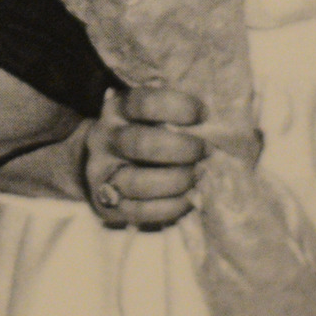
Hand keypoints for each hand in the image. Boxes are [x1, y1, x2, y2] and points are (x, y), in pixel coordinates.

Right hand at [80, 87, 205, 230]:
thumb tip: (216, 120)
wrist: (98, 166)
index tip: (203, 114)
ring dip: (178, 180)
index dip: (179, 107)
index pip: (144, 103)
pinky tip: (189, 197)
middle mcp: (106, 139)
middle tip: (206, 150)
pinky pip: (141, 211)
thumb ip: (174, 112)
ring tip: (199, 174)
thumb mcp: (147, 113)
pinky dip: (172, 206)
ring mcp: (103, 174)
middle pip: (140, 144)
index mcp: (119, 109)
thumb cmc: (141, 133)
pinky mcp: (108, 205)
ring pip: (138, 182)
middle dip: (182, 149)